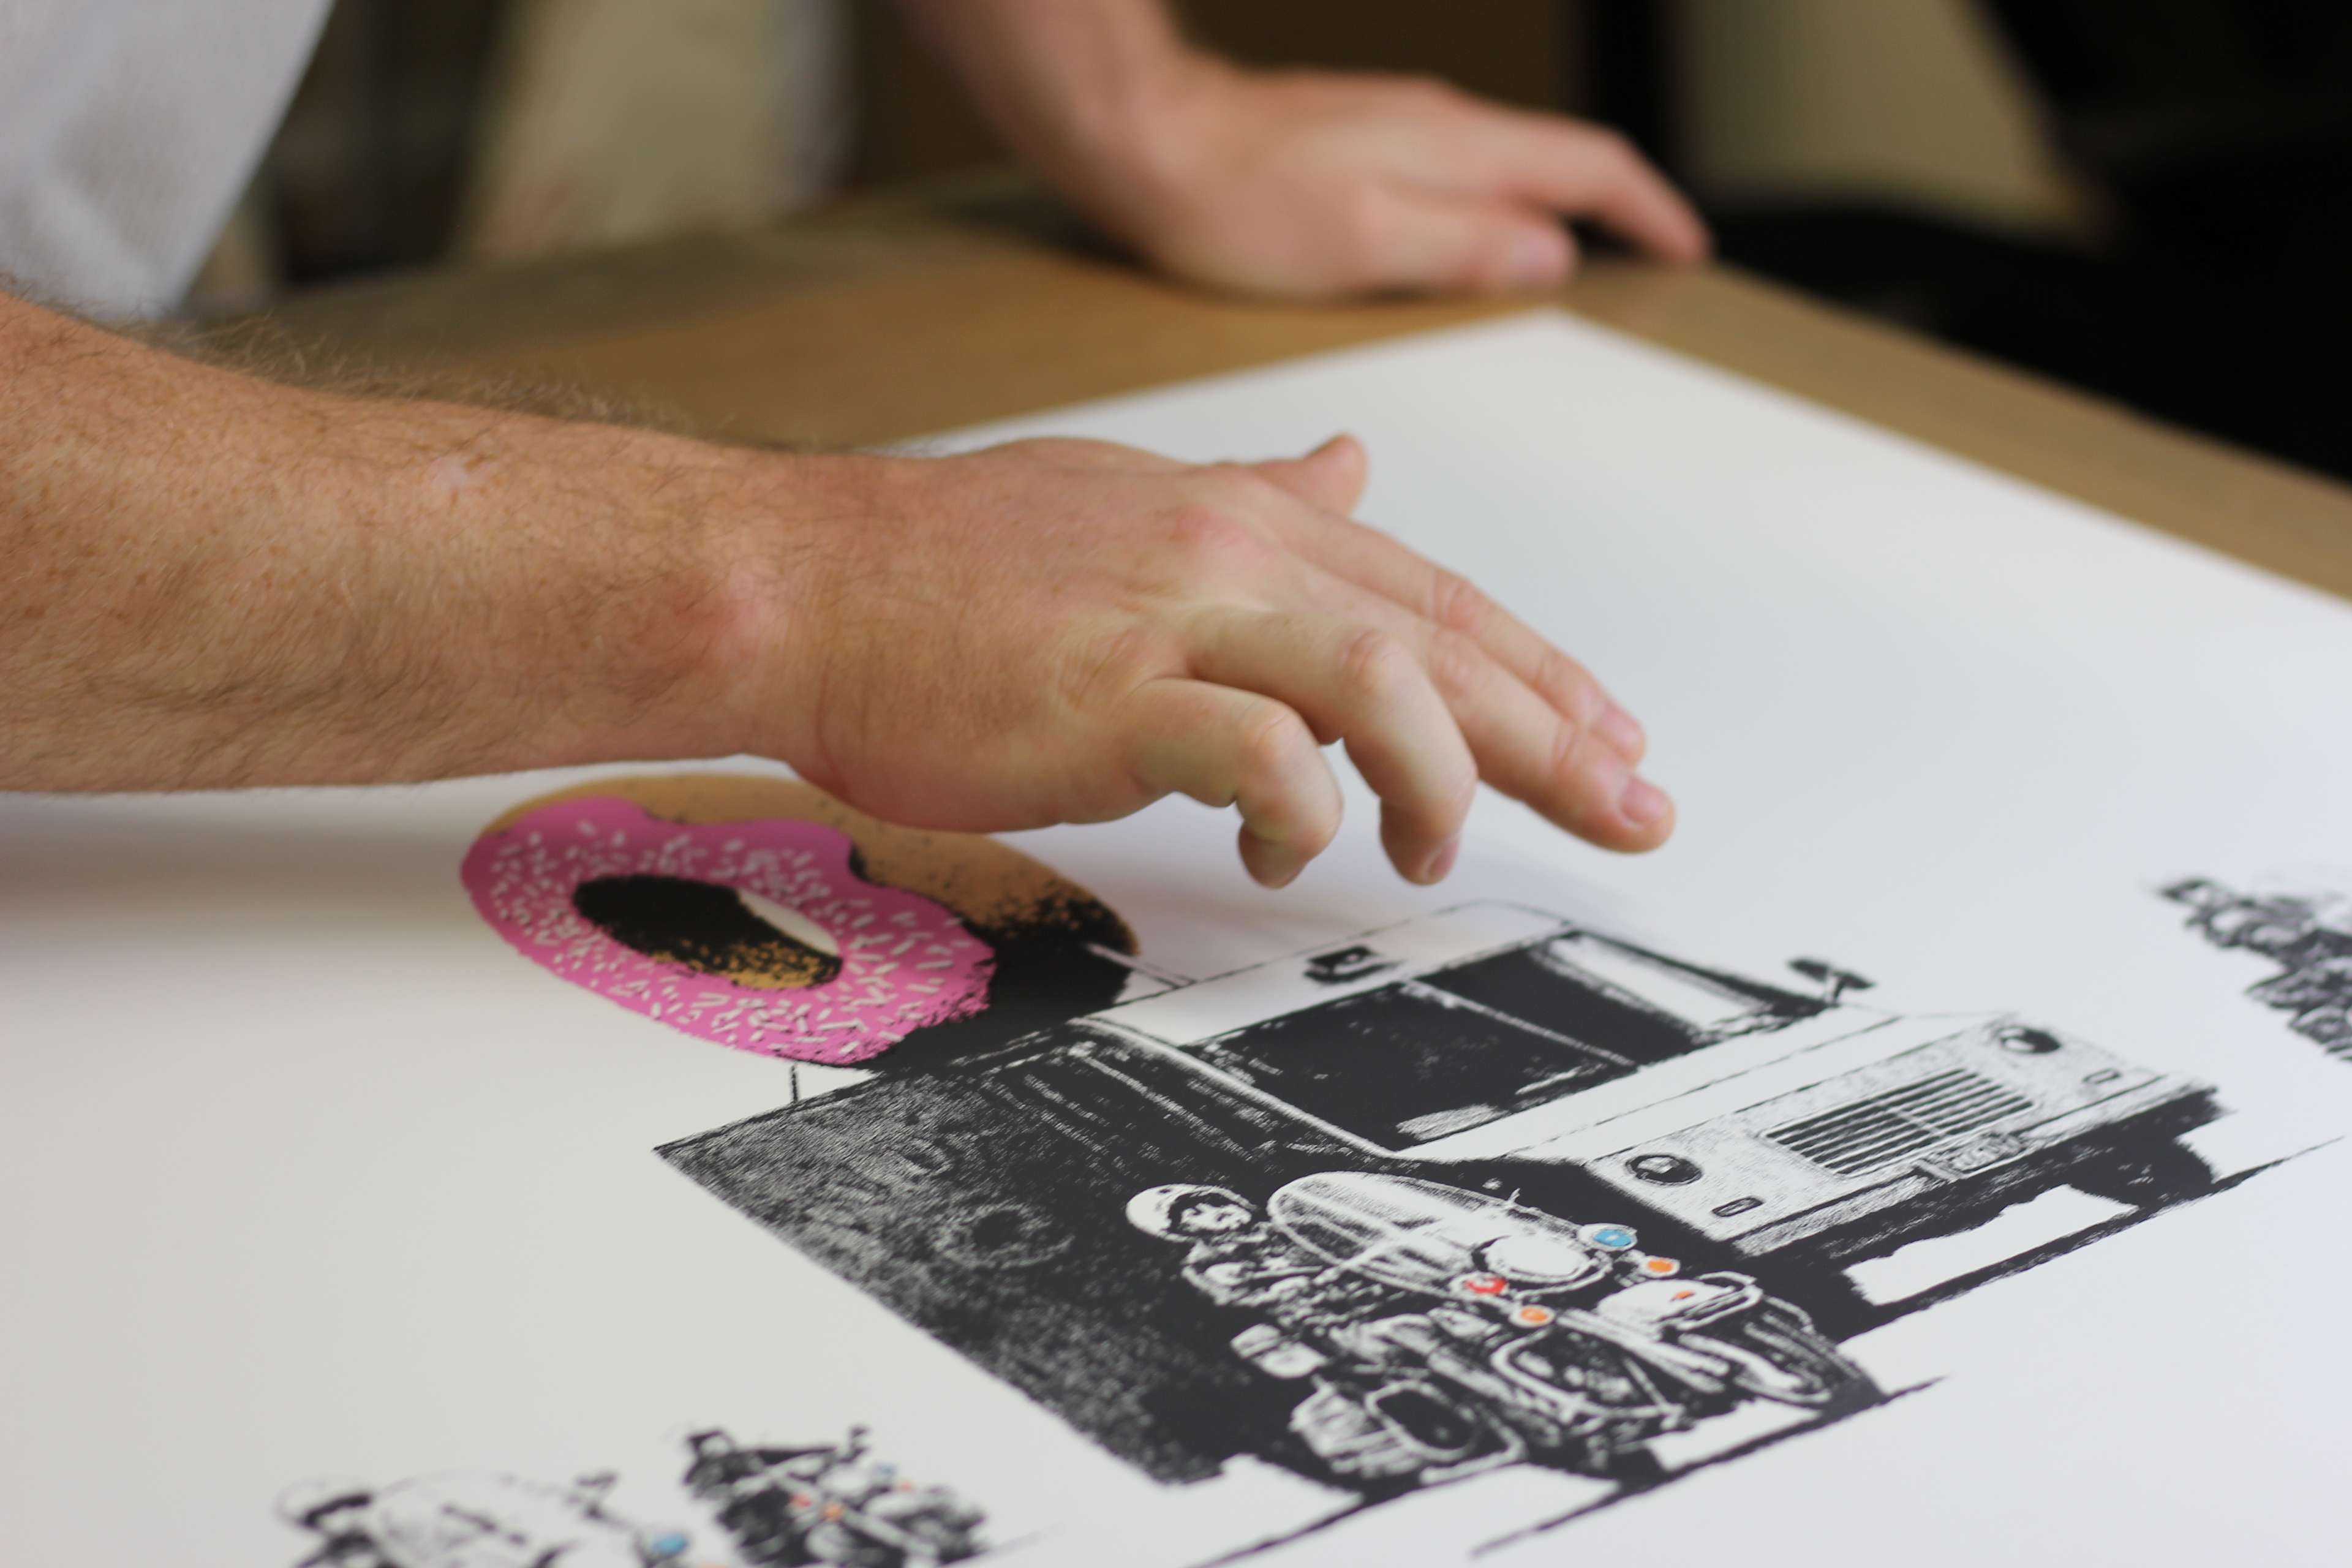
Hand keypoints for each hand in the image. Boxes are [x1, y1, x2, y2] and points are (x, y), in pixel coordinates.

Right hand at [728, 434, 1671, 886]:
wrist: (804, 584)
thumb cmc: (944, 569)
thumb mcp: (1127, 503)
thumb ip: (1256, 495)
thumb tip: (1350, 466)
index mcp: (1241, 518)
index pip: (1432, 598)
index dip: (1537, 671)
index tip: (1609, 734)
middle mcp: (1231, 555)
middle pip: (1438, 644)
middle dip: (1554, 733)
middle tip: (1634, 808)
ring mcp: (1174, 620)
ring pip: (1377, 682)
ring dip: (1440, 775)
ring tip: (1437, 848)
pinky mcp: (1113, 697)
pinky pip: (1254, 752)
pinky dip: (1300, 810)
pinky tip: (1290, 852)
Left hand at [1053, 57, 1710, 298]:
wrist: (1145, 144)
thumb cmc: (1234, 203)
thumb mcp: (1361, 242)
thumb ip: (1463, 248)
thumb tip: (1550, 258)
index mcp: (1453, 149)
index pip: (1587, 168)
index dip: (1647, 212)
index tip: (1684, 253)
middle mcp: (1436, 126)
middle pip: (1559, 159)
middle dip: (1619, 209)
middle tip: (1654, 260)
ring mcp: (1398, 130)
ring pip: (1509, 164)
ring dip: (1557, 208)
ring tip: (1582, 260)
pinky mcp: (1359, 144)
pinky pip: (1458, 172)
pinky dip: (1495, 206)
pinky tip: (1478, 239)